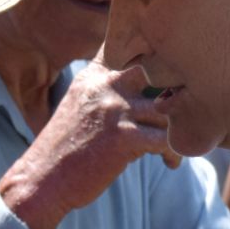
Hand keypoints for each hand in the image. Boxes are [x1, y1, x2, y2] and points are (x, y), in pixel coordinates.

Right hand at [0, 62, 180, 228]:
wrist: (42, 180)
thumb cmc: (65, 147)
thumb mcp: (79, 105)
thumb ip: (107, 91)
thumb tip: (147, 89)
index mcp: (95, 75)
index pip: (133, 48)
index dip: (157, 55)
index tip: (171, 75)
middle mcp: (106, 86)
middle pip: (161, 67)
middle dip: (179, 86)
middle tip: (186, 110)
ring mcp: (116, 110)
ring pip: (170, 108)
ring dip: (180, 128)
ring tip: (176, 144)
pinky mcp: (125, 138)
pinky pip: (168, 139)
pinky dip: (175, 153)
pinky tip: (169, 163)